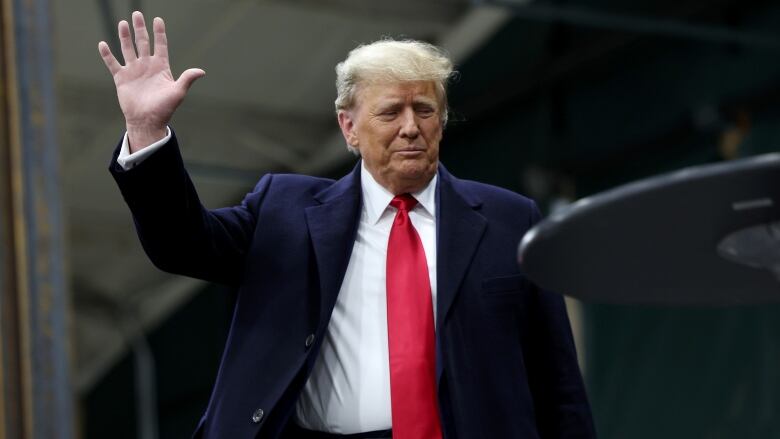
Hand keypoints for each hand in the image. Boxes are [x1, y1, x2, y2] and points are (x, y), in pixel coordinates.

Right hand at [98, 11, 204, 151]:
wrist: (147, 121)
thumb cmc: (164, 109)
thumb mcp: (178, 92)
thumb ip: (187, 79)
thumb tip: (202, 71)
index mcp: (161, 67)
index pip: (160, 45)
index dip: (159, 32)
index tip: (158, 19)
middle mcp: (146, 66)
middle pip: (143, 42)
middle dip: (140, 29)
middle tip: (137, 14)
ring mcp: (133, 71)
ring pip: (128, 49)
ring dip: (125, 36)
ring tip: (123, 23)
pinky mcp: (121, 78)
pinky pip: (113, 63)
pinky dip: (107, 54)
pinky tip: (103, 44)